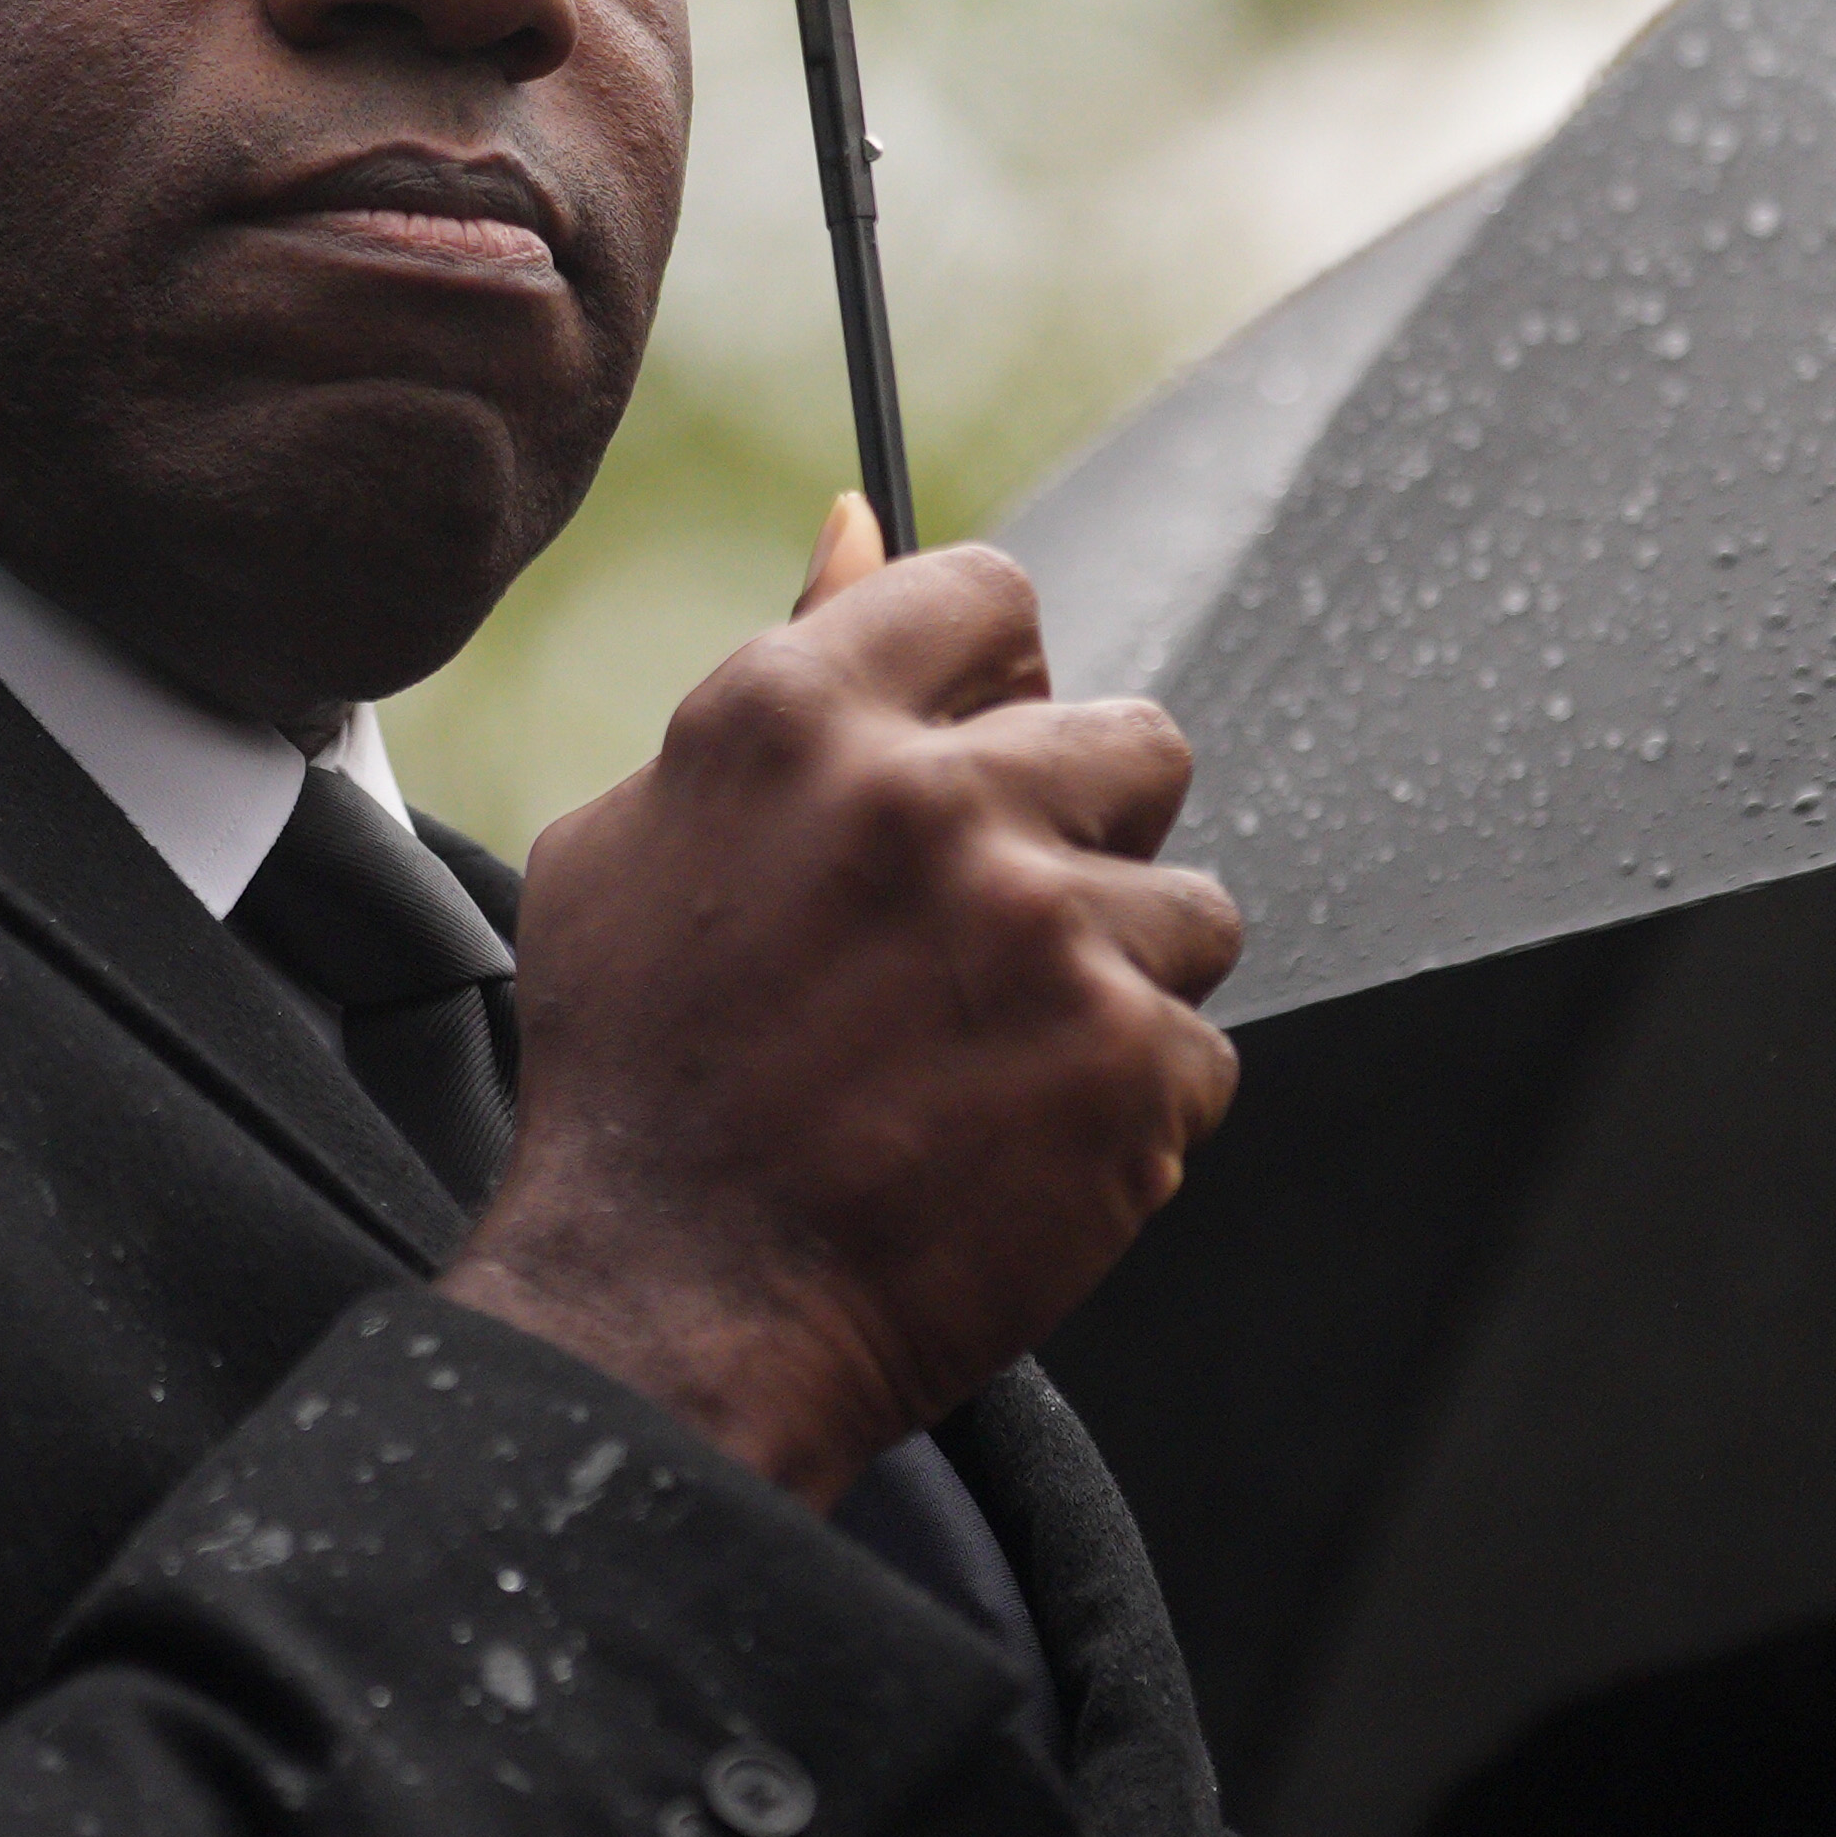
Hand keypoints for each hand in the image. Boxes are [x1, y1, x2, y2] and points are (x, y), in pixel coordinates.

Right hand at [447, 501, 1239, 1503]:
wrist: (663, 1311)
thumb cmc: (639, 1086)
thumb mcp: (636, 840)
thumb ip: (778, 671)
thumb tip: (858, 524)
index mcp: (796, 719)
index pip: (990, 599)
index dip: (999, 687)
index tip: (980, 764)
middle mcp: (928, 800)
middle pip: (1133, 742)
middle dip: (1087, 840)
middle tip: (994, 950)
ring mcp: (1041, 929)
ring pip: (1191, 909)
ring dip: (1120, 985)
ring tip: (1000, 1070)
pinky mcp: (1124, 1061)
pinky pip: (1199, 1055)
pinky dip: (1129, 1113)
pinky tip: (1020, 1150)